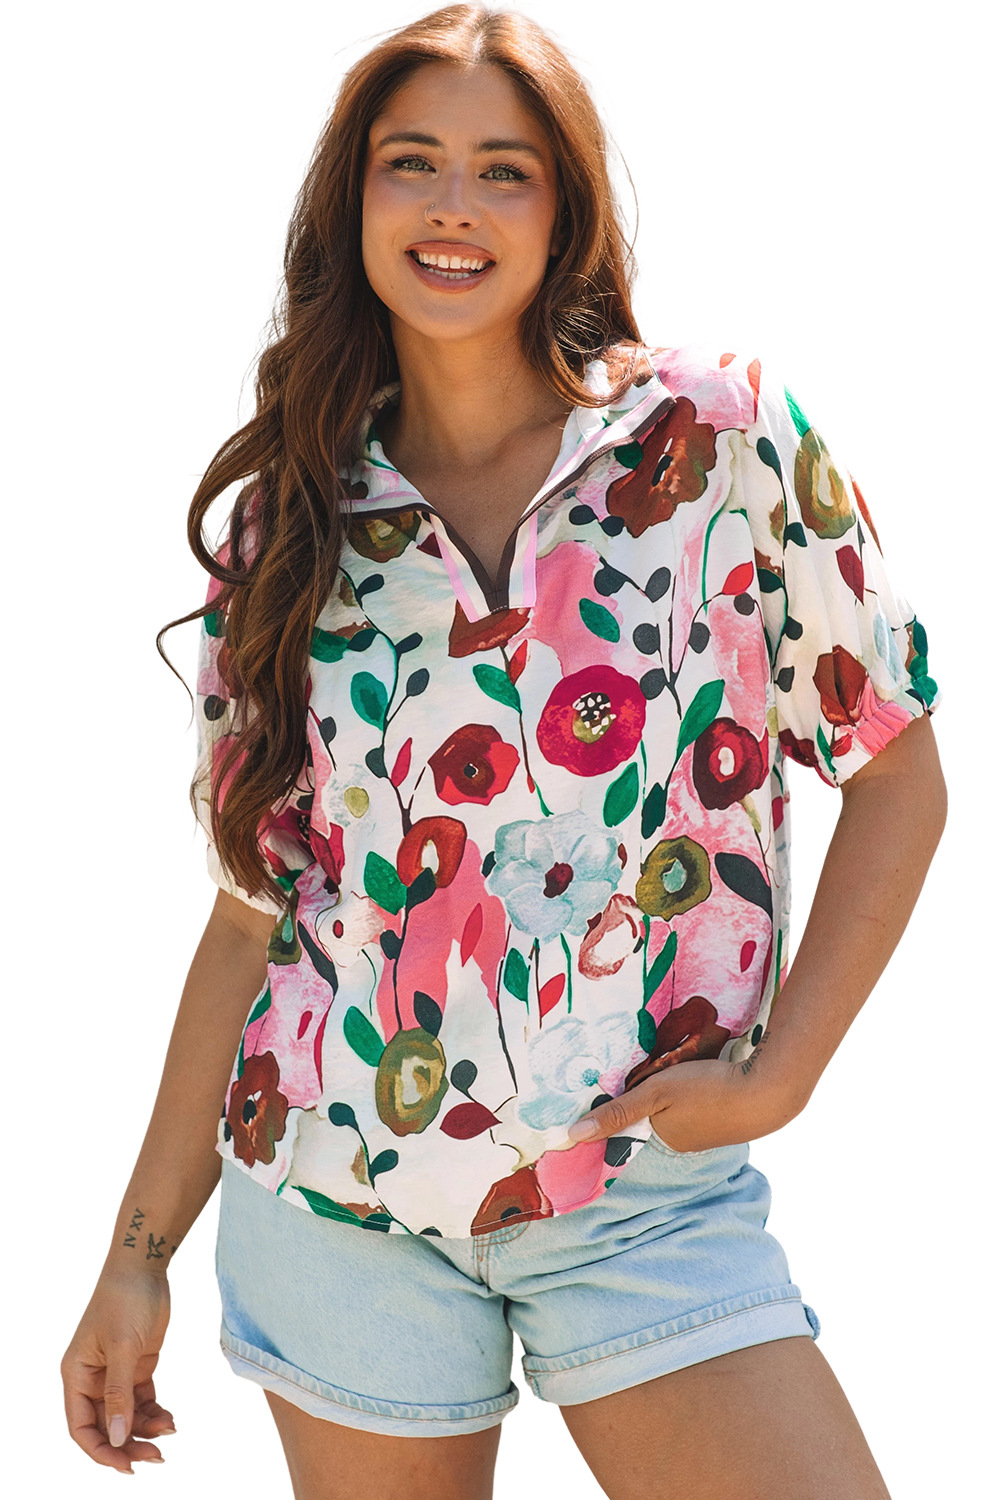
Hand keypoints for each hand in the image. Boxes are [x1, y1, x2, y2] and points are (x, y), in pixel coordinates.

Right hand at [61, 1267, 175, 1475]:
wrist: (144, 1266)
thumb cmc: (125, 1299)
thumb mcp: (123, 1348)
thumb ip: (119, 1394)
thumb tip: (116, 1436)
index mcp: (76, 1375)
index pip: (81, 1427)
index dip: (100, 1450)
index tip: (125, 1465)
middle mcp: (92, 1379)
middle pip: (106, 1426)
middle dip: (127, 1444)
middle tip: (155, 1456)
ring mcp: (116, 1373)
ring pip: (126, 1416)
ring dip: (145, 1430)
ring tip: (169, 1432)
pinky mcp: (138, 1366)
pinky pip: (142, 1401)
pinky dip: (155, 1413)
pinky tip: (170, 1420)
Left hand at [565, 1056, 803, 1151]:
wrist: (769, 1092)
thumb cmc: (708, 1090)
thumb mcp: (656, 1093)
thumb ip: (617, 1112)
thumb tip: (572, 1135)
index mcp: (661, 1138)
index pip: (629, 1123)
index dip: (620, 1104)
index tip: (610, 1086)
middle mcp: (681, 1141)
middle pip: (652, 1114)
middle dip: (647, 1094)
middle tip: (645, 1065)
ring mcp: (705, 1132)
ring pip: (675, 1107)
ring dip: (671, 1089)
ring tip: (673, 1066)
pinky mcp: (724, 1117)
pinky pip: (696, 1103)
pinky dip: (692, 1089)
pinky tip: (697, 1072)